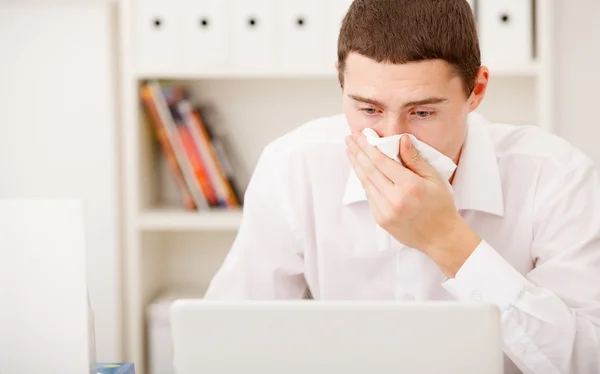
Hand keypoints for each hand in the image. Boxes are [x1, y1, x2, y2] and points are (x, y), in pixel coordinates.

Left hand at [345, 132, 480, 276]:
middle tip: (349, 139)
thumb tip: (402, 139)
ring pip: (366, 183)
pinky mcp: (381, 220)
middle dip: (357, 152)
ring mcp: (385, 211)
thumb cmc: (440, 205)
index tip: (359, 135)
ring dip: (356, 165)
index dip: (368, 147)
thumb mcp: (434, 178)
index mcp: (409, 186)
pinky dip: (364, 180)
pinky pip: (369, 195)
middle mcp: (394, 199)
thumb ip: (415, 159)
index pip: (381, 161)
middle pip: (369, 170)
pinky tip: (361, 170)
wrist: (440, 237)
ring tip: (350, 151)